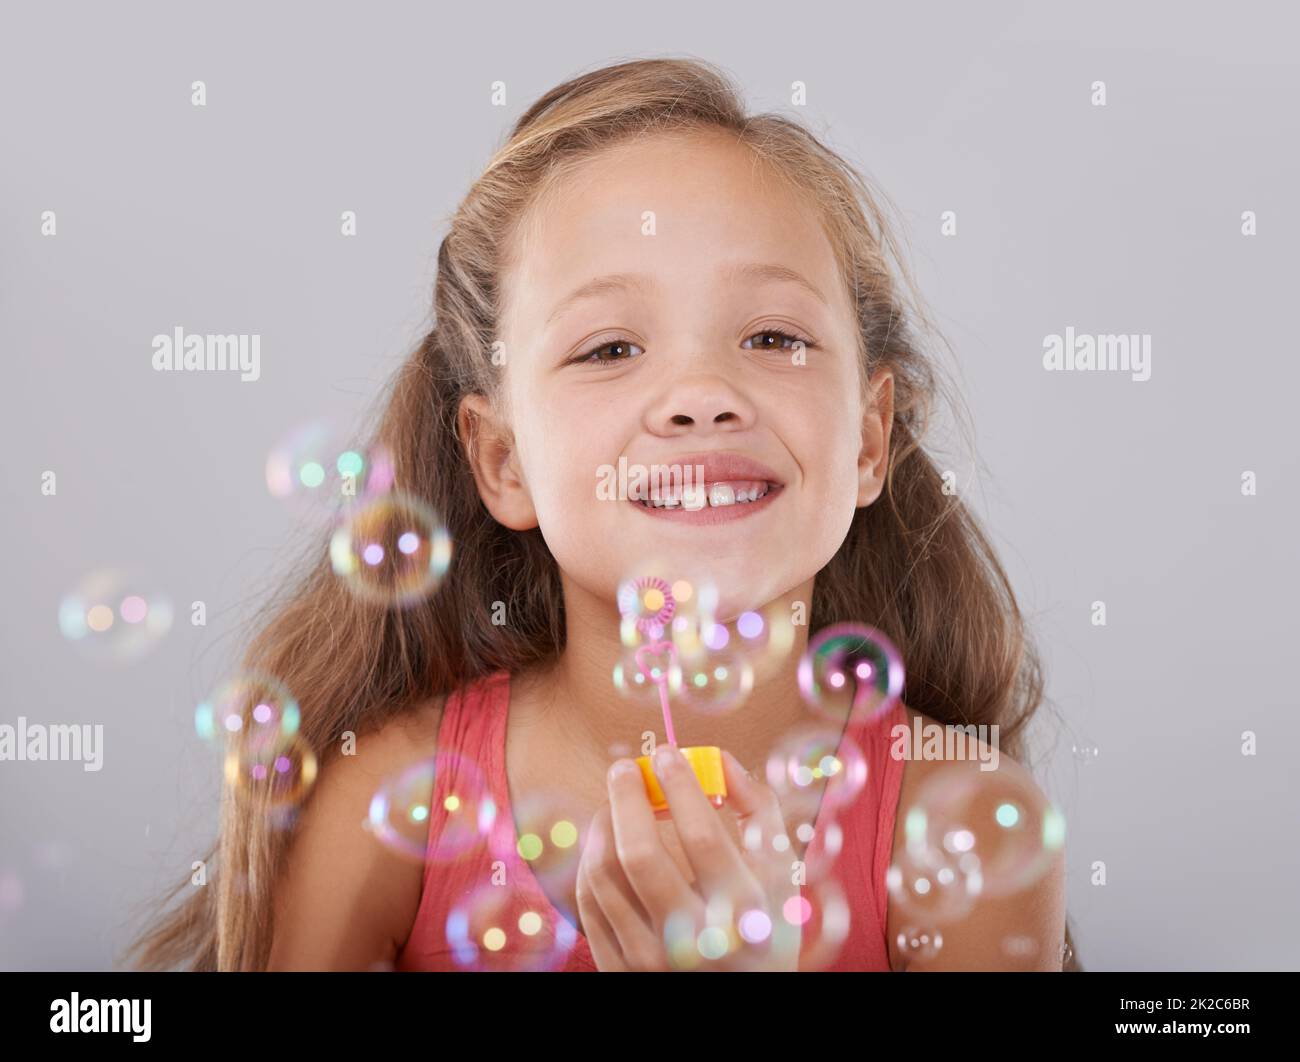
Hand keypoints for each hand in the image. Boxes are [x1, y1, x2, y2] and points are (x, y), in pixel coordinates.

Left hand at [575, 744, 801, 970]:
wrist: (744, 1000)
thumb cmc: (763, 929)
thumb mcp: (781, 876)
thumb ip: (759, 811)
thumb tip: (719, 758)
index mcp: (741, 914)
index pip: (702, 837)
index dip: (681, 786)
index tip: (666, 753)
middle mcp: (692, 942)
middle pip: (640, 855)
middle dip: (626, 798)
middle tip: (624, 768)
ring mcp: (650, 960)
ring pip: (603, 874)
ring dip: (604, 825)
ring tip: (617, 803)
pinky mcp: (619, 969)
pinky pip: (588, 902)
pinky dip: (592, 860)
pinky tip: (607, 841)